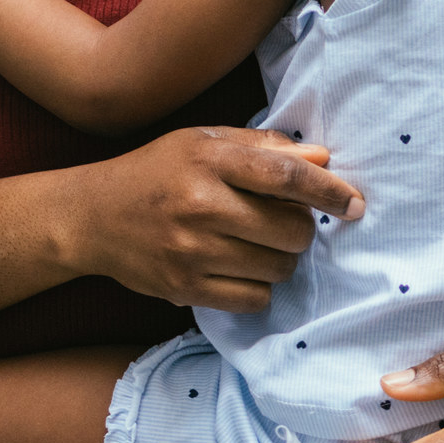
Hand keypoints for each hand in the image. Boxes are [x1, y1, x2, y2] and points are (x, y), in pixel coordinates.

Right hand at [63, 126, 365, 312]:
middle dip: (300, 230)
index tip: (353, 205)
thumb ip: (264, 148)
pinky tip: (238, 268)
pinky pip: (254, 298)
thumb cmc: (156, 172)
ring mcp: (191, 251)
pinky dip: (258, 287)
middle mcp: (200, 205)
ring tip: (255, 244)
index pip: (285, 177)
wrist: (89, 217)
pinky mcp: (184, 288)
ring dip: (280, 259)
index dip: (328, 192)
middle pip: (291, 231)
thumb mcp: (203, 144)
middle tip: (282, 223)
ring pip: (278, 268)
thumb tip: (323, 160)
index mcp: (209, 160)